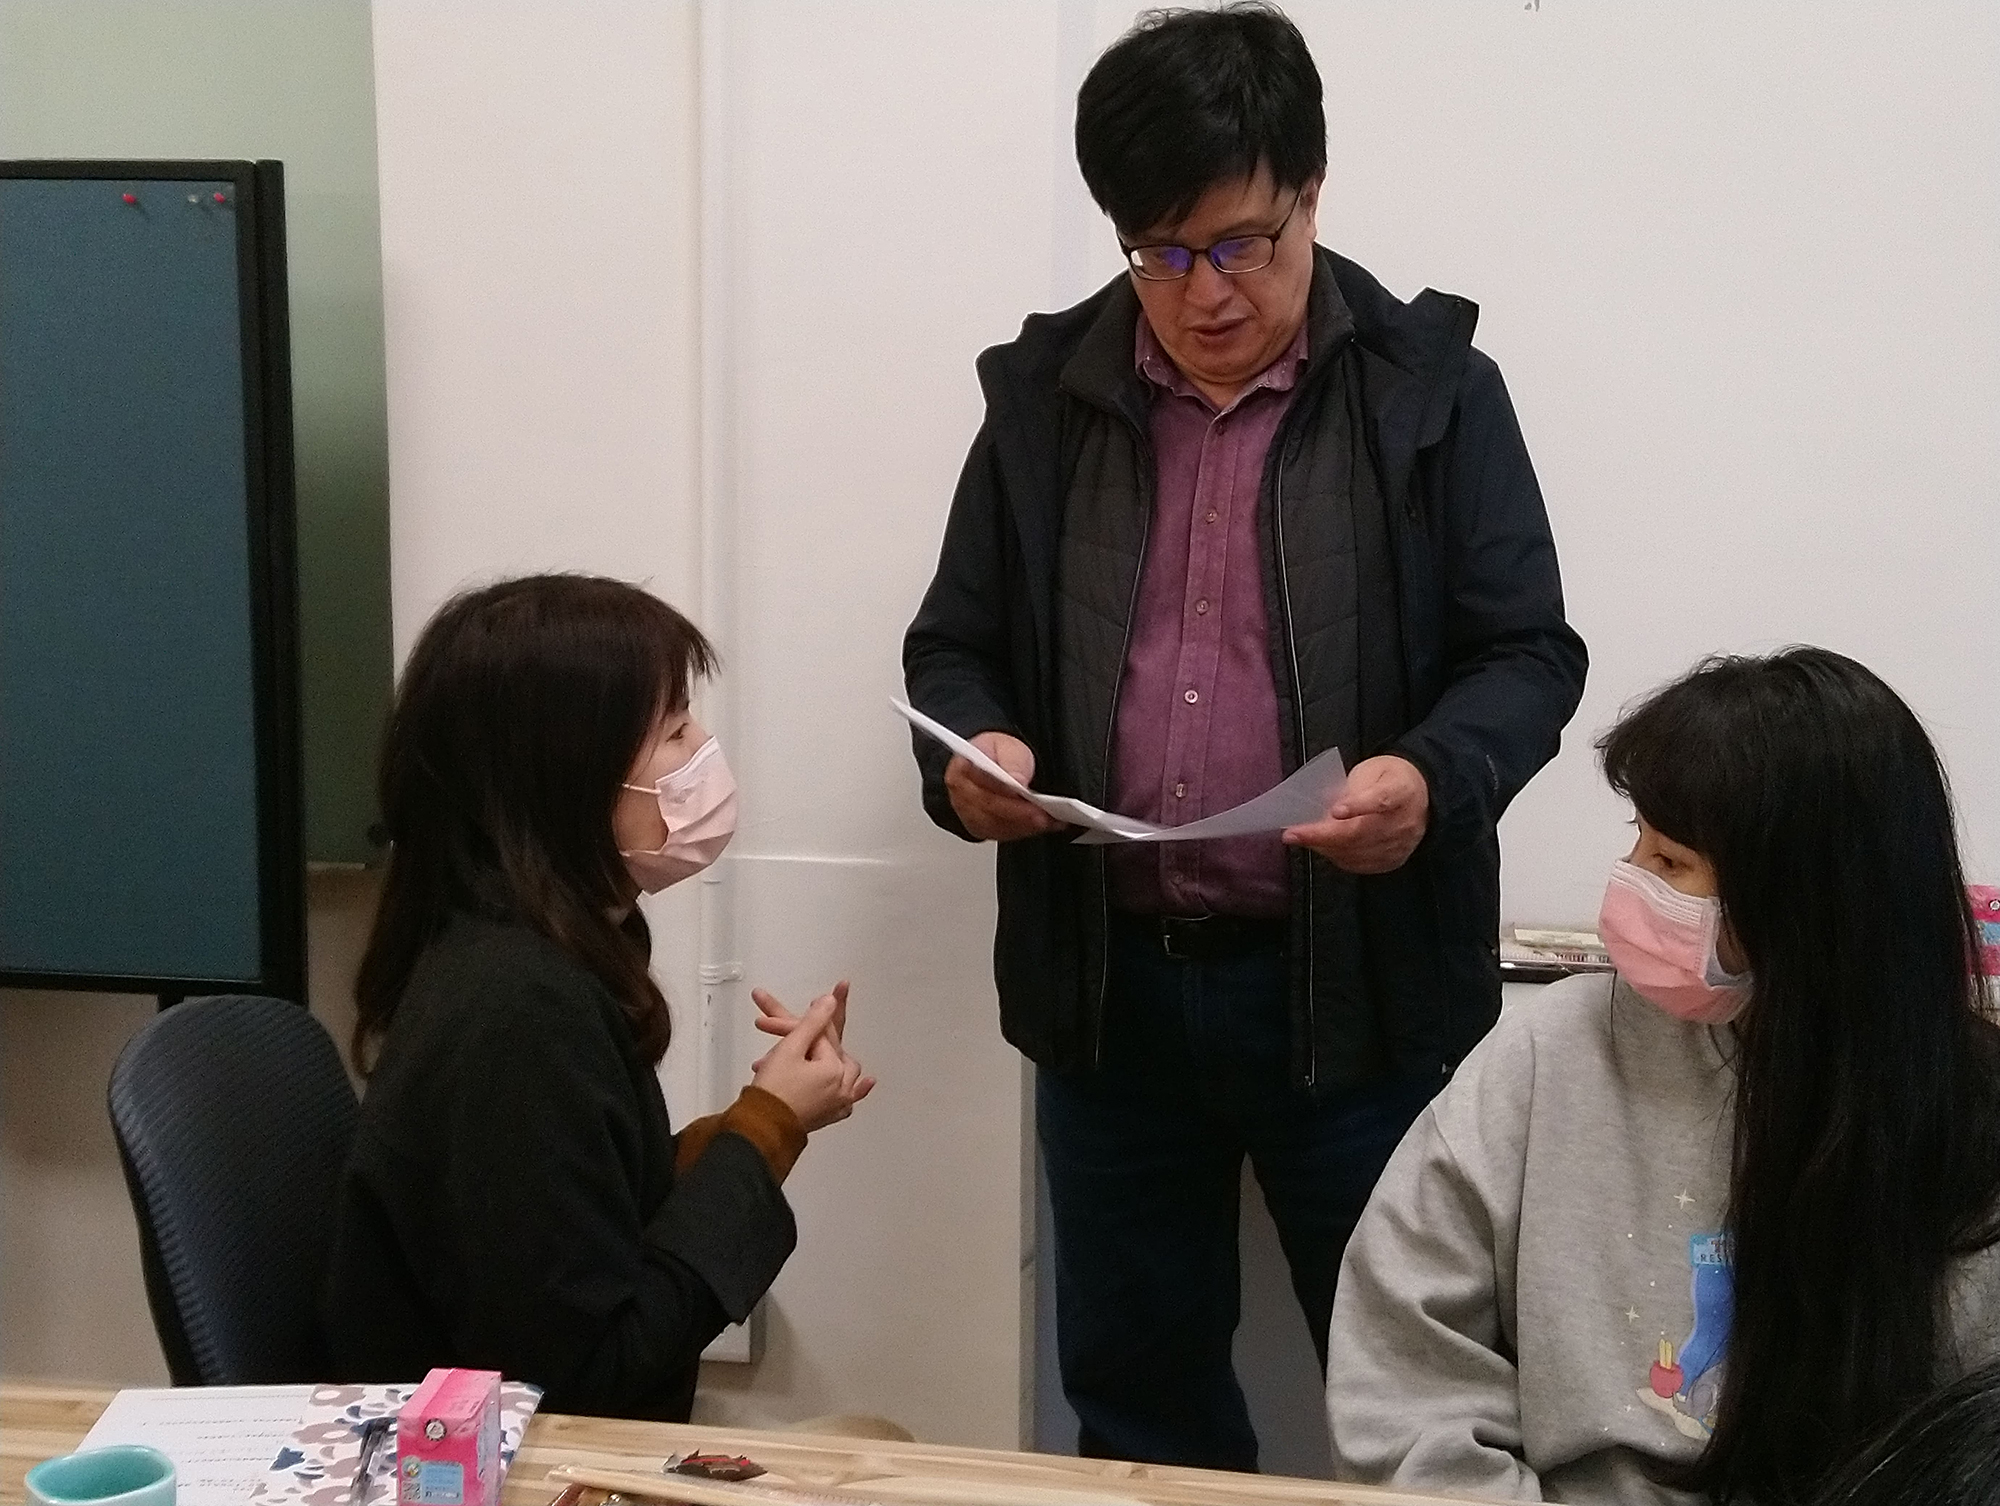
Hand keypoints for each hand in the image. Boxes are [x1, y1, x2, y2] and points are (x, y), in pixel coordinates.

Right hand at [749, 983, 873, 1131]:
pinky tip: (866, 1083)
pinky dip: (856, 1089)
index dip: (803, 1023)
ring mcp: (837, 1103)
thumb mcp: (790, 1048)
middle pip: (831, 1052)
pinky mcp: (828, 1115)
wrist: (762, 1128)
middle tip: (793, 1030)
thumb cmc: (773, 1092)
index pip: (821, 1037)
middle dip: (811, 1041)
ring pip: (842, 1073)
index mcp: (834, 1069)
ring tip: (817, 1049)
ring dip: (832, 1060)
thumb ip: (812, 1023)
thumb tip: (829, 1001)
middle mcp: (841, 1087)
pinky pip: (849, 1099)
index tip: (793, 1011)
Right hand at [944, 731, 1060, 841]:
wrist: (994, 767)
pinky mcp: (980, 827)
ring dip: (1023, 825)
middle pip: (988, 807)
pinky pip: (1001, 834)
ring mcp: (968, 813)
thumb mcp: (1008, 747)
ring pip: (995, 825)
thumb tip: (1017, 779)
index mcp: (963, 767)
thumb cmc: (997, 756)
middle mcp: (961, 792)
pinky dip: (1023, 831)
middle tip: (1042, 814)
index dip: (1002, 787)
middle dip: (1018, 812)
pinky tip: (1042, 825)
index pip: (980, 779)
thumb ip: (1012, 761)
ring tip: (1048, 820)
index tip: (1022, 790)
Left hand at [1282, 754, 1429, 873]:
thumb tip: (1322, 810)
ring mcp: (1401, 844)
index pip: (1381, 799)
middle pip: (1361, 833)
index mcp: (1401, 790)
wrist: (1423, 795)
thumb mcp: (1371, 771)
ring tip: (1302, 839)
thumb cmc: (1389, 779)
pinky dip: (1337, 857)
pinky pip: (1361, 865)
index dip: (1358, 805)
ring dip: (1324, 848)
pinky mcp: (1395, 859)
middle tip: (1292, 834)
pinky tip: (1322, 848)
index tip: (1335, 810)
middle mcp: (1404, 821)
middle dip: (1322, 835)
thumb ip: (1351, 788)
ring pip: (1357, 852)